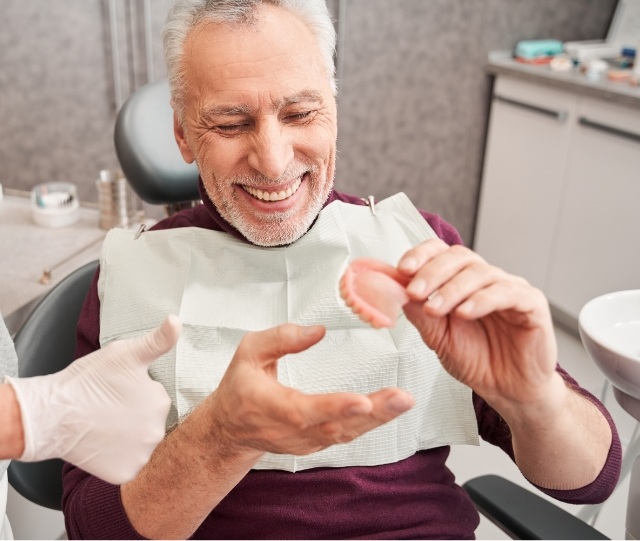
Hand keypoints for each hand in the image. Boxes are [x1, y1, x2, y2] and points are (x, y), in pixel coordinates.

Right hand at [7, 315, 179, 484]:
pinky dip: (118, 458)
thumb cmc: (87, 381)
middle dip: (135, 415)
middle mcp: (158, 431)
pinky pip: (129, 465)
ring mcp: (142, 455)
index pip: (156, 398)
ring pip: (141, 444)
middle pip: (150, 422)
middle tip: (109, 409)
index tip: (117, 392)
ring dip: (129, 437)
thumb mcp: (125, 353)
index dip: (136, 394)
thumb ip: (157, 341)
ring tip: (105, 425)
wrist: (52, 414)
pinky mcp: (125, 474)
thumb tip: (177, 321)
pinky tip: (103, 444)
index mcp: (161, 401)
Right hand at [205, 323, 413, 458]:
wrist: (230, 429)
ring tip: (403, 401)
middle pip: (335, 426)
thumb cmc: (239, 388)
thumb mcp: (248, 352)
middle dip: (373, 413)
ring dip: (378, 419)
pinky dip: (370, 424)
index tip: (362, 401)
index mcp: (271, 407)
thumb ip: (280, 338)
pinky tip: (390, 409)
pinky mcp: (315, 443)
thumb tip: (317, 331)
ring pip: (345, 433)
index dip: (335, 407)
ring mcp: (305, 441)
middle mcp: (291, 430)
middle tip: (402, 398)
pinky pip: (346, 435)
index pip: (305, 410)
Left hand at [397, 239, 557, 409]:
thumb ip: (419, 313)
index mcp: (461, 280)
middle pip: (459, 257)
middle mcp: (486, 279)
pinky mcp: (532, 304)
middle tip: (415, 291)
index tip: (402, 269)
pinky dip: (482, 300)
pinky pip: (508, 293)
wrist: (508, 391)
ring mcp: (510, 288)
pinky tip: (464, 312)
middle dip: (432, 272)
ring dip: (452, 289)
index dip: (421, 255)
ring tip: (434, 307)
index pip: (441, 252)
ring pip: (480, 273)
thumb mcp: (438, 337)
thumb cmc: (476, 360)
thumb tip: (395, 290)